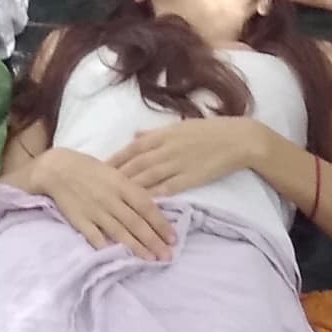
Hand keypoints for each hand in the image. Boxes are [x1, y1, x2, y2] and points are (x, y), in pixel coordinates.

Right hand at [19, 147, 173, 257]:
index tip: (173, 238)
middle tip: (167, 256)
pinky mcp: (80, 220)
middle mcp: (110, 199)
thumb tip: (152, 208)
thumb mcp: (115, 172)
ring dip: (137, 248)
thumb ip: (131, 190)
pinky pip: (96, 237)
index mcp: (121, 184)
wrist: (57, 169)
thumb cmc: (89, 168)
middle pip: (136, 223)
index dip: (161, 224)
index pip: (147, 207)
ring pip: (120, 233)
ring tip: (151, 260)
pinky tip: (119, 258)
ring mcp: (95, 211)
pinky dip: (108, 248)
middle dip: (154, 241)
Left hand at [108, 114, 285, 197]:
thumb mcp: (178, 126)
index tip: (95, 169)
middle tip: (95, 188)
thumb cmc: (208, 131)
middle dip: (113, 177)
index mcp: (161, 135)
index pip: (130, 149)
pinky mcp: (189, 178)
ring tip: (111, 199)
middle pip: (133, 165)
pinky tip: (138, 205)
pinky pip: (166, 188)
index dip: (113, 160)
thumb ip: (154, 134)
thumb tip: (134, 135)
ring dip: (128, 189)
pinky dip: (151, 196)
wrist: (236, 139)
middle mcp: (165, 149)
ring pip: (146, 178)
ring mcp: (176, 164)